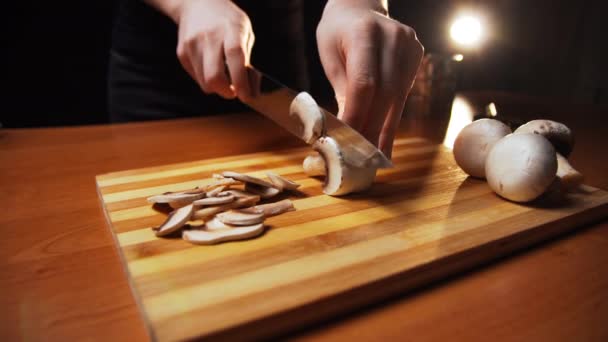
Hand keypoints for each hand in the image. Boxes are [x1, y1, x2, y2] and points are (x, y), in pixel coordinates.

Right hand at [175, 0, 253, 98]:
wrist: (196, 3)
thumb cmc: (226, 20)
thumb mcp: (244, 30)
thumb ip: (246, 57)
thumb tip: (250, 87)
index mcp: (230, 29)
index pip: (235, 57)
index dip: (241, 80)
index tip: (246, 95)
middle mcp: (209, 36)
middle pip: (214, 77)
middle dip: (226, 92)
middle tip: (234, 92)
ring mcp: (192, 45)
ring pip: (204, 83)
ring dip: (217, 87)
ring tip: (224, 76)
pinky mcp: (182, 53)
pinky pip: (196, 78)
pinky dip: (206, 79)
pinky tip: (211, 67)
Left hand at [316, 0, 423, 157]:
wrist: (360, 7)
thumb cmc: (338, 33)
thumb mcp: (330, 57)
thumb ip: (341, 89)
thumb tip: (346, 130)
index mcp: (364, 32)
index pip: (364, 83)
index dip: (357, 115)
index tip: (347, 141)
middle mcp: (393, 37)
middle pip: (384, 93)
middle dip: (371, 128)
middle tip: (361, 157)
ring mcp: (409, 45)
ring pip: (397, 98)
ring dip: (383, 129)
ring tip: (374, 157)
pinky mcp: (417, 56)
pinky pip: (403, 95)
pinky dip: (391, 120)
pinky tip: (384, 141)